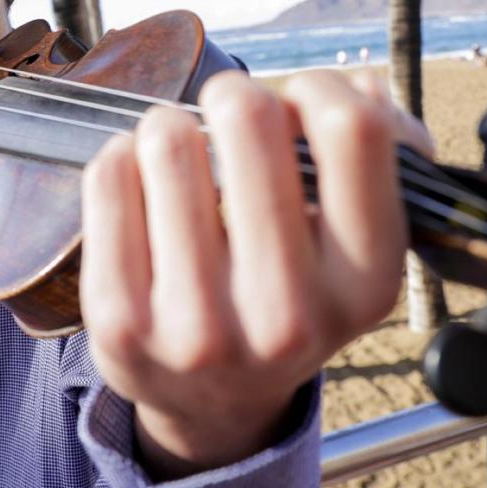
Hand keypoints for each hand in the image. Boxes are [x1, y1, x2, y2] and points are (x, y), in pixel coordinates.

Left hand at [79, 69, 430, 478]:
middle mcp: (286, 314)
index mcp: (363, 284)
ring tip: (179, 154)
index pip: (354, 130)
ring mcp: (196, 324)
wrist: (212, 400)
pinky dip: (123, 157)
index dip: (320, 88)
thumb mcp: (354, 247)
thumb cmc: (287, 293)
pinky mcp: (120, 321)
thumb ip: (377, 159)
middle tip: (227, 115)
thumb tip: (360, 86)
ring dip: (171, 125)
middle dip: (234, 95)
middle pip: (249, 116)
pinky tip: (141, 185)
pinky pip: (109, 173)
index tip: (299, 101)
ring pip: (168, 139)